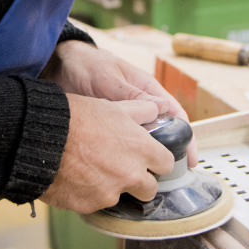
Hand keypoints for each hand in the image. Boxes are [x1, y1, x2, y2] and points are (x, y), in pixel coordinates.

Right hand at [40, 96, 173, 212]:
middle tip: (122, 168)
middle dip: (140, 181)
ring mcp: (110, 194)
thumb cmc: (77, 118)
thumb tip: (157, 109)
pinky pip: (95, 204)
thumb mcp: (112, 106)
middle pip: (150, 189)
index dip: (157, 161)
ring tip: (92, 170)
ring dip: (113, 188)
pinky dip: (89, 194)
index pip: (167, 164)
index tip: (149, 159)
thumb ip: (141, 110)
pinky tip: (76, 178)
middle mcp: (131, 176)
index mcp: (142, 150)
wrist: (40, 139)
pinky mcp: (89, 207)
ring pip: (121, 197)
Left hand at [42, 39, 197, 165]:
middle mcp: (139, 107)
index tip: (191, 159)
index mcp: (147, 90)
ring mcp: (124, 119)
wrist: (57, 66)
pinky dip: (126, 159)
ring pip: (143, 143)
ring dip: (146, 161)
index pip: (175, 115)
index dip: (186, 138)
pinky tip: (123, 175)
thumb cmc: (86, 64)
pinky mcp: (108, 128)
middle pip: (162, 133)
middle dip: (169, 155)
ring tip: (149, 183)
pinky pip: (122, 146)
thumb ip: (132, 94)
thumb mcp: (108, 78)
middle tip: (171, 180)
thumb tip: (162, 108)